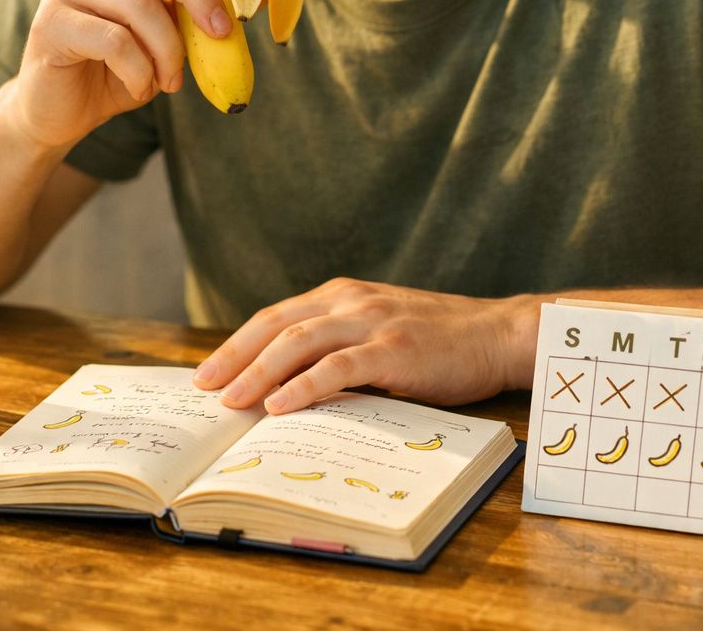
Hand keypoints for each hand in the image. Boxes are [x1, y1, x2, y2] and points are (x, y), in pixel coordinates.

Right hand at [10, 0, 232, 147]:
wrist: (62, 112)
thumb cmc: (117, 67)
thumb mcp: (161, 32)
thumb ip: (185, 6)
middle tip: (223, 31)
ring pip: (138, 3)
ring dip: (168, 48)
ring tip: (172, 80)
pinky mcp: (49, 24)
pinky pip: (114, 42)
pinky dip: (140, 70)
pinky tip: (141, 88)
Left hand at [191, 279, 526, 413]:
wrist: (498, 334)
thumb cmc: (441, 342)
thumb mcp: (381, 334)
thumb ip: (340, 349)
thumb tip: (289, 388)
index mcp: (342, 296)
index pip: (276, 318)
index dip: (238, 344)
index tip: (209, 372)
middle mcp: (350, 302)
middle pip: (275, 326)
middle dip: (233, 357)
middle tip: (203, 389)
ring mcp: (372, 322)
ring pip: (298, 344)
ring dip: (258, 373)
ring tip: (231, 401)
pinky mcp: (393, 349)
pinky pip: (337, 367)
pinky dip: (303, 386)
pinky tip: (279, 405)